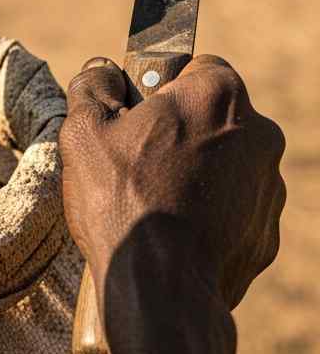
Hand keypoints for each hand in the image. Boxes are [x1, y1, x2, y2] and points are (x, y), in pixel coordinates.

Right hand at [60, 55, 285, 309]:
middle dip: (179, 132)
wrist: (159, 287)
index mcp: (217, 95)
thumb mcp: (84, 130)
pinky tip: (170, 232)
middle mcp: (259, 134)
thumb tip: (102, 72)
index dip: (162, 87)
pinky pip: (232, 210)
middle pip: (213, 117)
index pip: (197, 66)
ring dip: (194, 174)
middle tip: (135, 161)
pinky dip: (206, 216)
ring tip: (149, 202)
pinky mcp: (266, 233)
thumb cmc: (121, 199)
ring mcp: (269, 187)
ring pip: (225, 165)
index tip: (136, 114)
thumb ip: (93, 86)